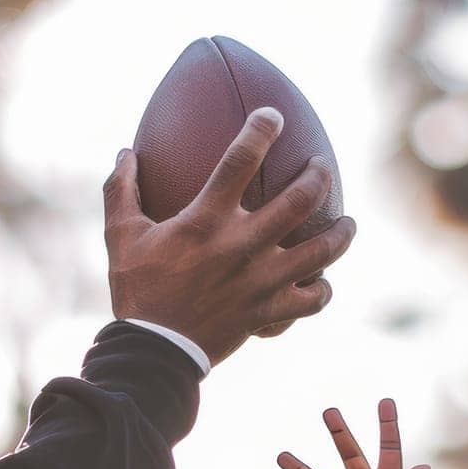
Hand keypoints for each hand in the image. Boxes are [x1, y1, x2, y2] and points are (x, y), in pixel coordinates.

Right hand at [104, 108, 356, 366]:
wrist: (154, 352)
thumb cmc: (136, 291)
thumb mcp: (120, 237)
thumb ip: (122, 190)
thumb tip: (124, 153)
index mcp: (206, 221)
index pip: (240, 160)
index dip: (261, 130)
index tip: (273, 116)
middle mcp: (242, 246)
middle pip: (299, 200)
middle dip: (318, 176)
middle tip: (321, 167)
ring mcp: (262, 282)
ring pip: (322, 252)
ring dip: (341, 234)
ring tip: (347, 223)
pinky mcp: (270, 312)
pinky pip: (312, 301)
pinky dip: (321, 290)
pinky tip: (321, 282)